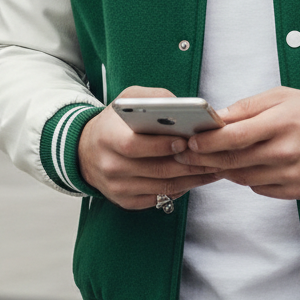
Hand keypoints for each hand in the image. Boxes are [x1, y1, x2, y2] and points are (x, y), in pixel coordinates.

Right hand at [78, 86, 219, 209]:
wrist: (86, 151)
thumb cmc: (114, 123)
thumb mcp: (126, 99)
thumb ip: (152, 97)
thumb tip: (180, 106)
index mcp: (108, 138)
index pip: (134, 145)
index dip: (161, 145)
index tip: (185, 140)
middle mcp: (110, 166)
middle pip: (155, 169)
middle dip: (187, 164)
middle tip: (212, 156)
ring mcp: (118, 187)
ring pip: (161, 187)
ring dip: (191, 179)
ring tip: (213, 167)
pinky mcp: (126, 201)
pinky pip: (159, 198)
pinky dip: (181, 190)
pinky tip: (197, 179)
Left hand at [174, 86, 299, 199]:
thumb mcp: (283, 96)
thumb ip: (248, 107)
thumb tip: (218, 118)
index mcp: (280, 122)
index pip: (233, 136)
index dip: (207, 142)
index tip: (191, 141)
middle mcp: (284, 151)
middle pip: (233, 160)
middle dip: (205, 159)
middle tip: (186, 156)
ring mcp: (290, 174)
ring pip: (243, 177)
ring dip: (222, 170)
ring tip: (208, 162)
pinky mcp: (295, 190)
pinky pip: (259, 189)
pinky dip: (246, 179)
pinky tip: (239, 169)